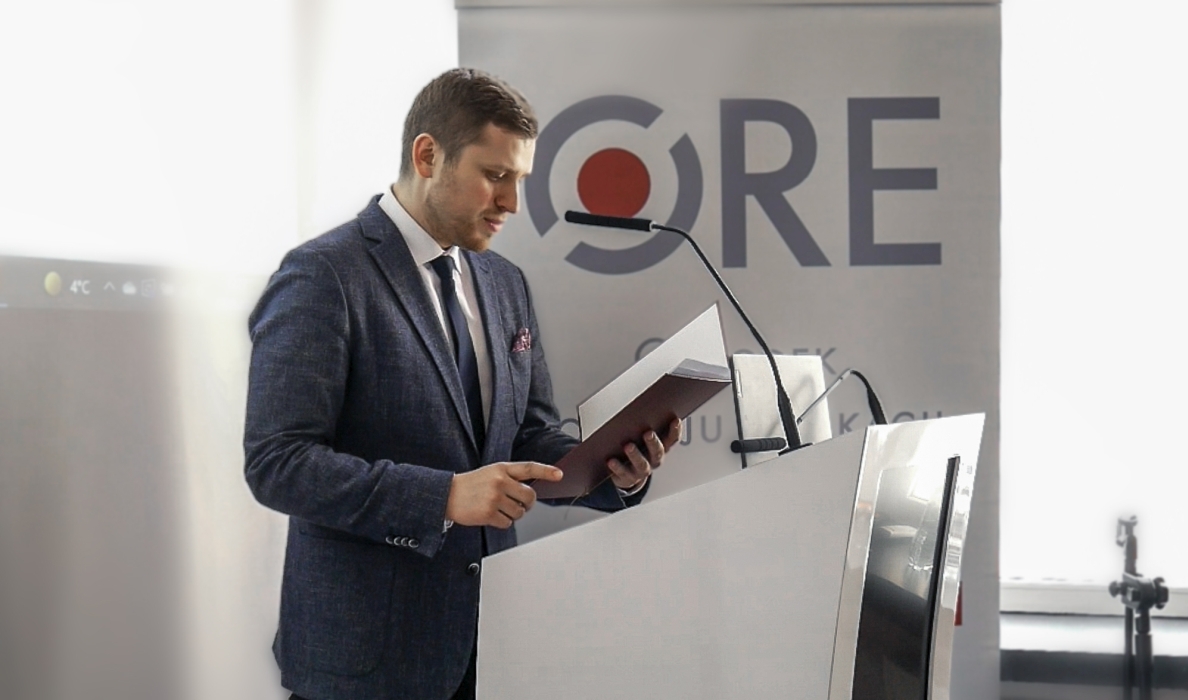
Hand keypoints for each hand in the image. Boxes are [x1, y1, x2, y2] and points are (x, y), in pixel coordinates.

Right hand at [445, 462, 562, 528]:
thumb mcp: (490, 473)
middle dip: (527, 503)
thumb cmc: (471, 485)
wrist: (447, 494)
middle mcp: (500, 481)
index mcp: (501, 468)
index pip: (529, 468)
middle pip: (529, 496)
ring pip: (519, 512)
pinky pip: (507, 523)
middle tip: (519, 504)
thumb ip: (510, 478)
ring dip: (512, 514)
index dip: (546, 471)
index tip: (559, 475)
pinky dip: (502, 522)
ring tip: (498, 508)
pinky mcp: (488, 513)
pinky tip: (491, 515)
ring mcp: (494, 497)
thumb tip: (530, 492)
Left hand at [607, 418, 681, 490]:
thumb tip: (643, 408)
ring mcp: (641, 470)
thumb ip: (646, 427)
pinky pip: (623, 472)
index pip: (672, 440)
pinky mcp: (628, 477)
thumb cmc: (638, 450)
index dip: (675, 431)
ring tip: (628, 446)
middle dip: (653, 442)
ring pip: (641, 464)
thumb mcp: (644, 440)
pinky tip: (611, 460)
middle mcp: (654, 460)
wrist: (627, 476)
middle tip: (648, 433)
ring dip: (635, 455)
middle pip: (657, 452)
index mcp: (661, 448)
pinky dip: (617, 467)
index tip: (676, 420)